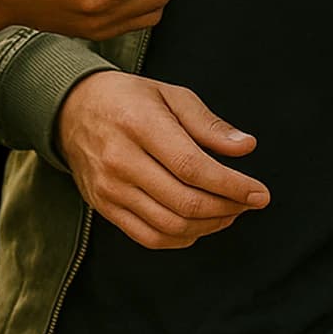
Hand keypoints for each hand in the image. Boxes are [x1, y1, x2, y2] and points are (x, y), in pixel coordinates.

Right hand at [57, 71, 268, 247]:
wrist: (72, 110)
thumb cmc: (130, 98)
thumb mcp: (170, 95)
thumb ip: (208, 124)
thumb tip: (246, 147)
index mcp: (140, 124)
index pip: (193, 167)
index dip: (232, 186)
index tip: (260, 193)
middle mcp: (121, 160)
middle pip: (184, 201)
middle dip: (227, 208)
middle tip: (249, 202)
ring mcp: (109, 189)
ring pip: (170, 226)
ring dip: (209, 225)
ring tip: (230, 211)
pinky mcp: (104, 208)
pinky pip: (149, 237)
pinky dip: (182, 238)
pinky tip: (201, 224)